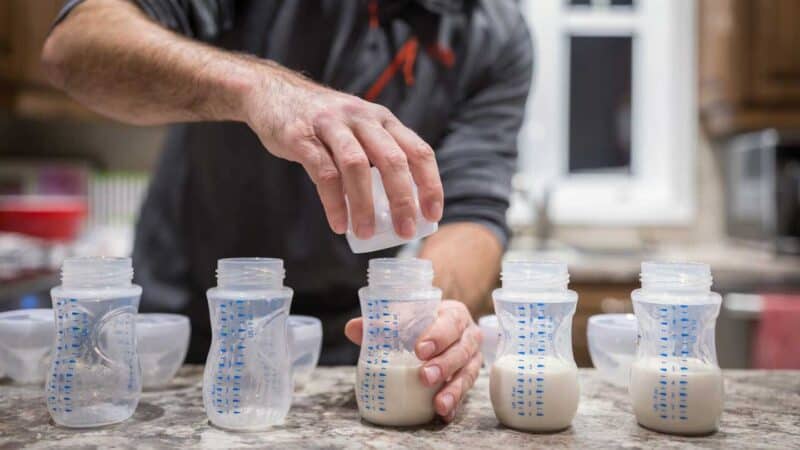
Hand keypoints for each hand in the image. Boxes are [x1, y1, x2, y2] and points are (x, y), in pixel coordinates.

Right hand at [243, 63, 443, 238]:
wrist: (271, 93)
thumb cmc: (322, 123)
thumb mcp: (357, 129)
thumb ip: (376, 157)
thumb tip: (396, 208)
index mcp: (382, 119)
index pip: (418, 151)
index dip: (430, 184)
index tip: (433, 215)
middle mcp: (362, 118)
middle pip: (392, 160)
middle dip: (402, 200)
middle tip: (405, 231)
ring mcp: (331, 125)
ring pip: (357, 166)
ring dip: (364, 205)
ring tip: (366, 233)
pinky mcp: (302, 136)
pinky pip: (323, 173)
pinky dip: (334, 202)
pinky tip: (338, 224)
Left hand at [345, 300, 482, 422]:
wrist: (437, 333)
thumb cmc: (420, 323)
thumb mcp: (404, 318)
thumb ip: (380, 323)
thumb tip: (353, 328)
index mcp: (454, 315)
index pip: (451, 322)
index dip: (438, 336)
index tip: (420, 350)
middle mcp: (468, 337)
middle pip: (461, 350)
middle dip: (444, 365)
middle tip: (425, 377)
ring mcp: (471, 360)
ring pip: (467, 374)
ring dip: (453, 390)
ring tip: (438, 404)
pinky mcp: (467, 379)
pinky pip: (465, 394)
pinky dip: (454, 404)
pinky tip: (444, 414)